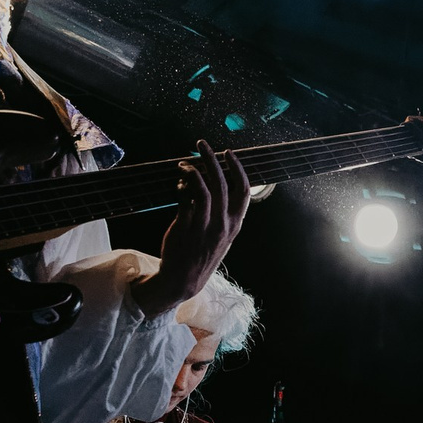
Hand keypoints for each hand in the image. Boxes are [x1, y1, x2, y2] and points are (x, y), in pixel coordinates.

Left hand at [131, 141, 251, 314]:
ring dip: (193, 169)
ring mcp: (204, 225)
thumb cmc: (202, 255)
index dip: (238, 168)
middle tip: (202, 144)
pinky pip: (184, 198)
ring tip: (183, 163)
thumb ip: (222, 214)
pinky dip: (181, 185)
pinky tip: (178, 183)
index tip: (229, 153)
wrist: (184, 279)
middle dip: (212, 158)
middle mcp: (223, 223)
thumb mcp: (222, 236)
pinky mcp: (186, 226)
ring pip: (203, 187)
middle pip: (221, 182)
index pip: (243, 190)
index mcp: (235, 224)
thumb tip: (213, 185)